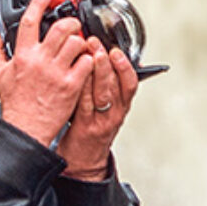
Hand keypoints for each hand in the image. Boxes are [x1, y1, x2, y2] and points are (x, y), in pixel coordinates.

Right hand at [0, 0, 89, 144]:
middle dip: (71, 22)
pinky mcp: (72, 85)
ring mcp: (57, 73)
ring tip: (79, 47)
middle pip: (62, 28)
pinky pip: (88, 63)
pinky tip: (85, 64)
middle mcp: (40, 61)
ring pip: (77, 42)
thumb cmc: (16, 104)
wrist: (26, 129)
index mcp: (23, 55)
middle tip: (73, 26)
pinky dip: (90, 59)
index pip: (30, 20)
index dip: (40, 1)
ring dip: (82, 41)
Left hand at [58, 42, 138, 180]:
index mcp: (122, 106)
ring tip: (87, 53)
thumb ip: (106, 85)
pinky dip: (82, 87)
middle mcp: (115, 112)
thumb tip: (101, 57)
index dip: (125, 66)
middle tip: (96, 44)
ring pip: (102, 92)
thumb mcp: (105, 108)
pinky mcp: (86, 126)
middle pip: (116, 84)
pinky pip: (85, 104)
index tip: (116, 50)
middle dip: (106, 62)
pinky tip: (76, 75)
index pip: (130, 83)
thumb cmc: (91, 129)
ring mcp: (101, 120)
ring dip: (94, 71)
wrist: (84, 161)